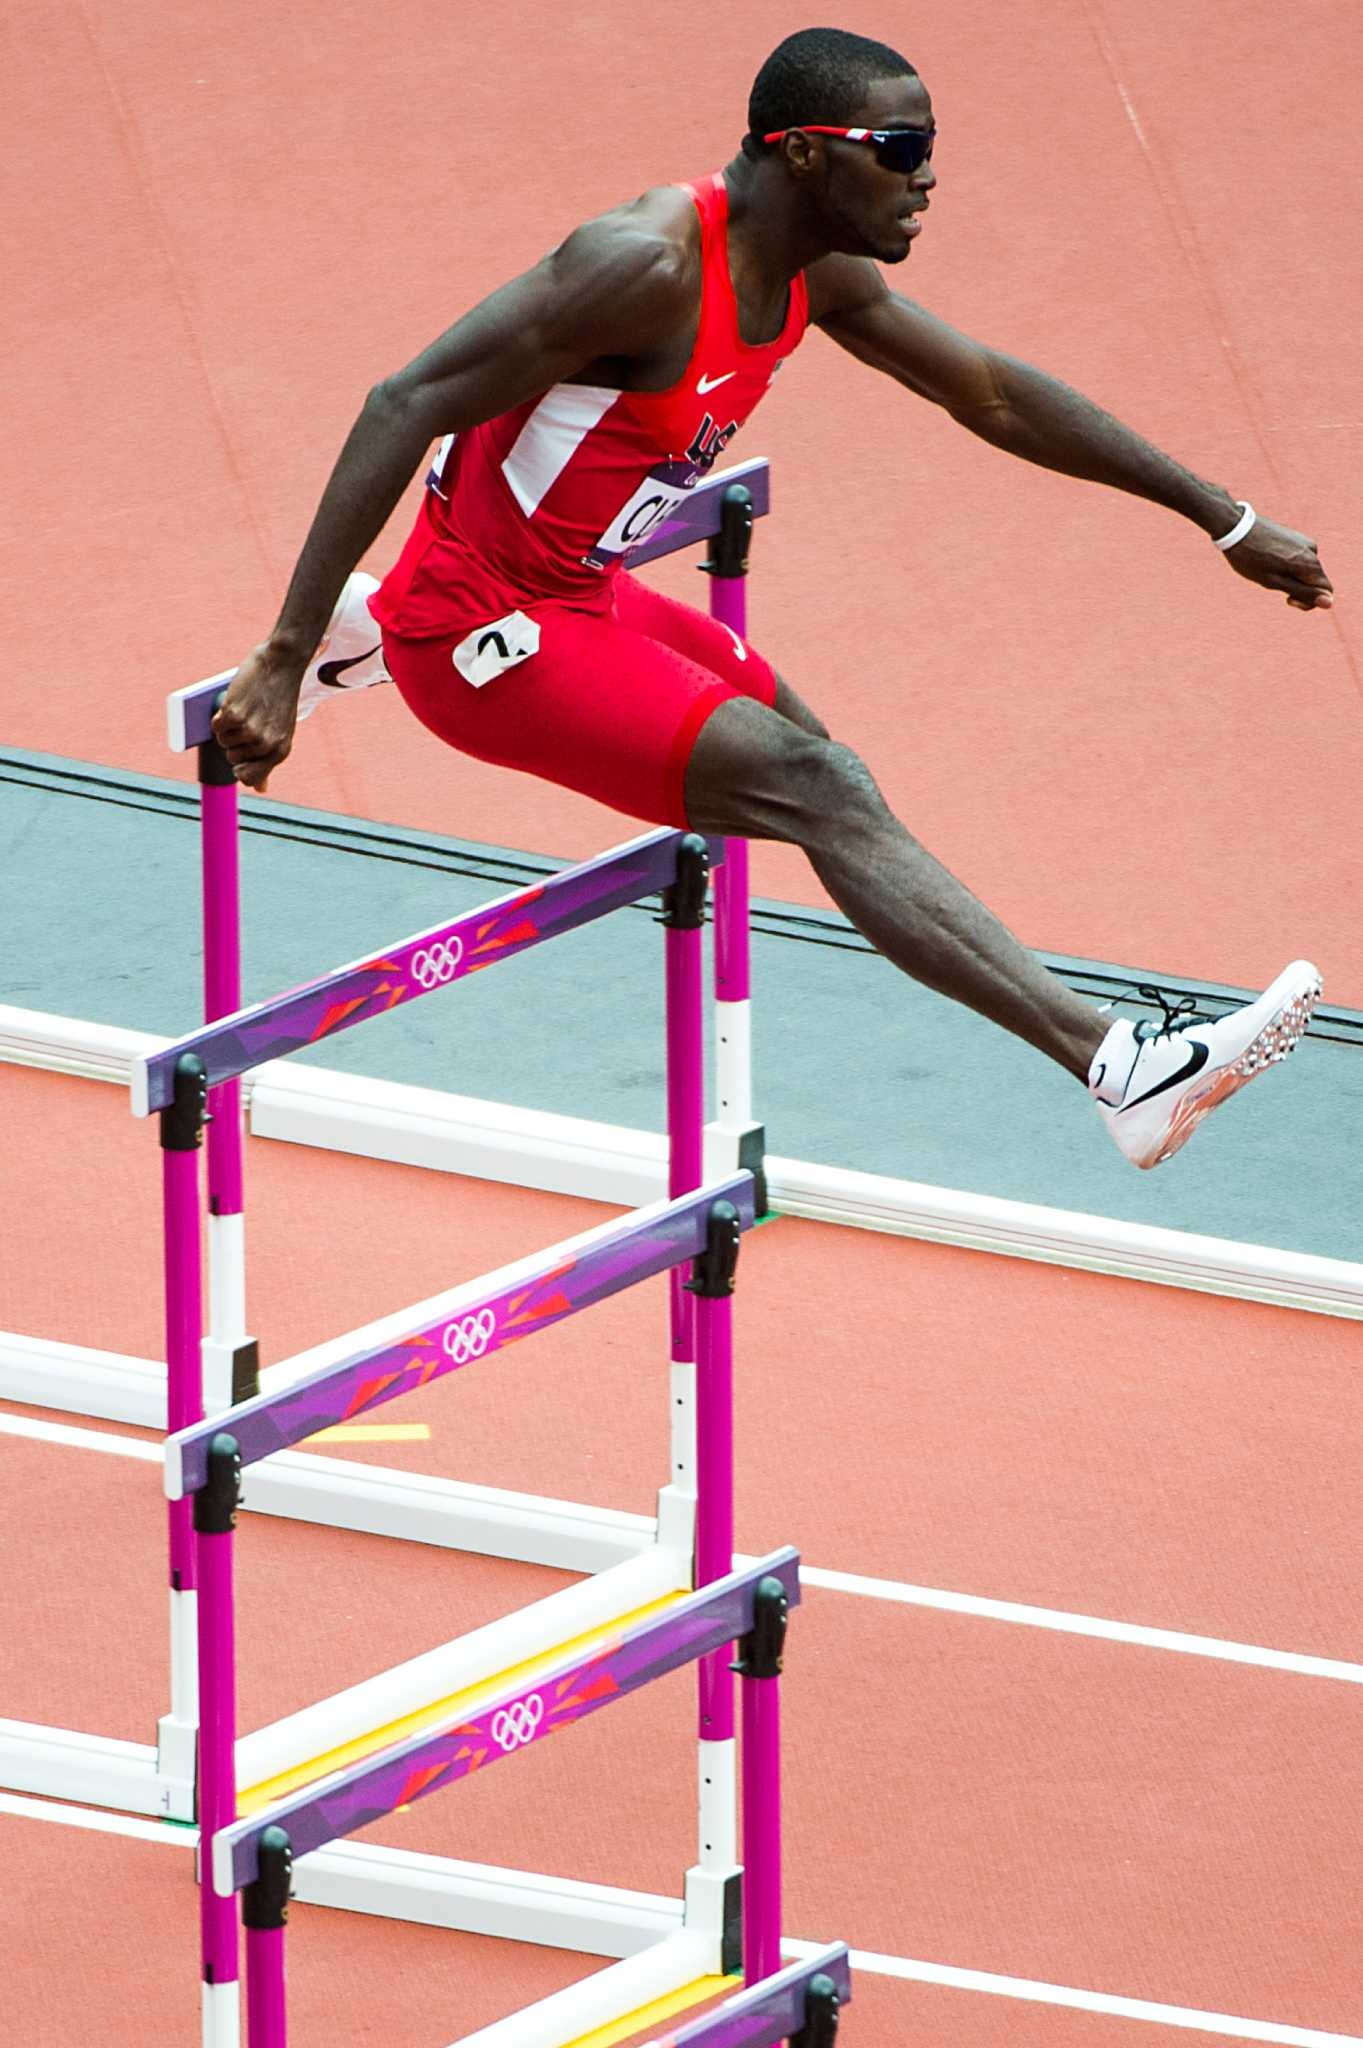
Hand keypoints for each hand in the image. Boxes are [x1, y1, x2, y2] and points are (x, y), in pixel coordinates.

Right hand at [212, 644, 304, 790]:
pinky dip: (219, 716)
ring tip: (246, 709)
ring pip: (222, 741)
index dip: (240, 766)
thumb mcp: (281, 732)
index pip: (249, 779)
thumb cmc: (280, 698)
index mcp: (279, 752)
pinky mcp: (234, 716)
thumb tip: (260, 789)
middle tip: (251, 718)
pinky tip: (235, 703)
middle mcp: (266, 745)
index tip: (241, 752)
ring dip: (227, 726)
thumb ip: (268, 760)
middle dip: (235, 740)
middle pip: (232, 758)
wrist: (281, 665)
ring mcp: (249, 732)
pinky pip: (215, 727)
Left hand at [1221, 514, 1333, 610]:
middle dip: (1297, 589)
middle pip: (1316, 580)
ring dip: (1290, 577)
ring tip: (1266, 571)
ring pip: (1305, 570)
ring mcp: (1304, 541)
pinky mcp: (1296, 537)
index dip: (1309, 601)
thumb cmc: (1251, 559)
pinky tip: (1267, 562)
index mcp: (1310, 564)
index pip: (1326, 591)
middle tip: (1271, 584)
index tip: (1287, 599)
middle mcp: (1312, 550)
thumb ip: (1304, 593)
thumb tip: (1329, 603)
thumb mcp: (1276, 583)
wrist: (1236, 528)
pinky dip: (1286, 566)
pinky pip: (1298, 559)